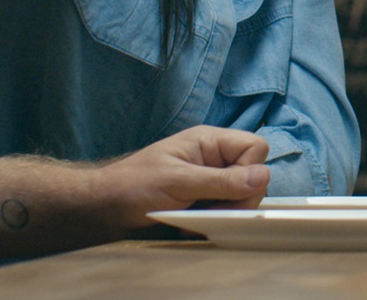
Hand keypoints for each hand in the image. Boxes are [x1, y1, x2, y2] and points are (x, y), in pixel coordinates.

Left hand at [90, 125, 270, 234]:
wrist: (102, 207)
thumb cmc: (133, 186)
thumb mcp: (178, 182)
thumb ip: (222, 181)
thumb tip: (264, 176)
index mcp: (209, 141)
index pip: (255, 148)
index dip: (250, 171)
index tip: (227, 191)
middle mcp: (214, 157)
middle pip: (253, 174)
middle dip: (237, 198)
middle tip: (211, 211)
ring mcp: (209, 178)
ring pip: (241, 194)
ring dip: (224, 212)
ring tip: (196, 221)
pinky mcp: (203, 198)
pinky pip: (225, 208)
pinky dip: (214, 220)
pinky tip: (193, 224)